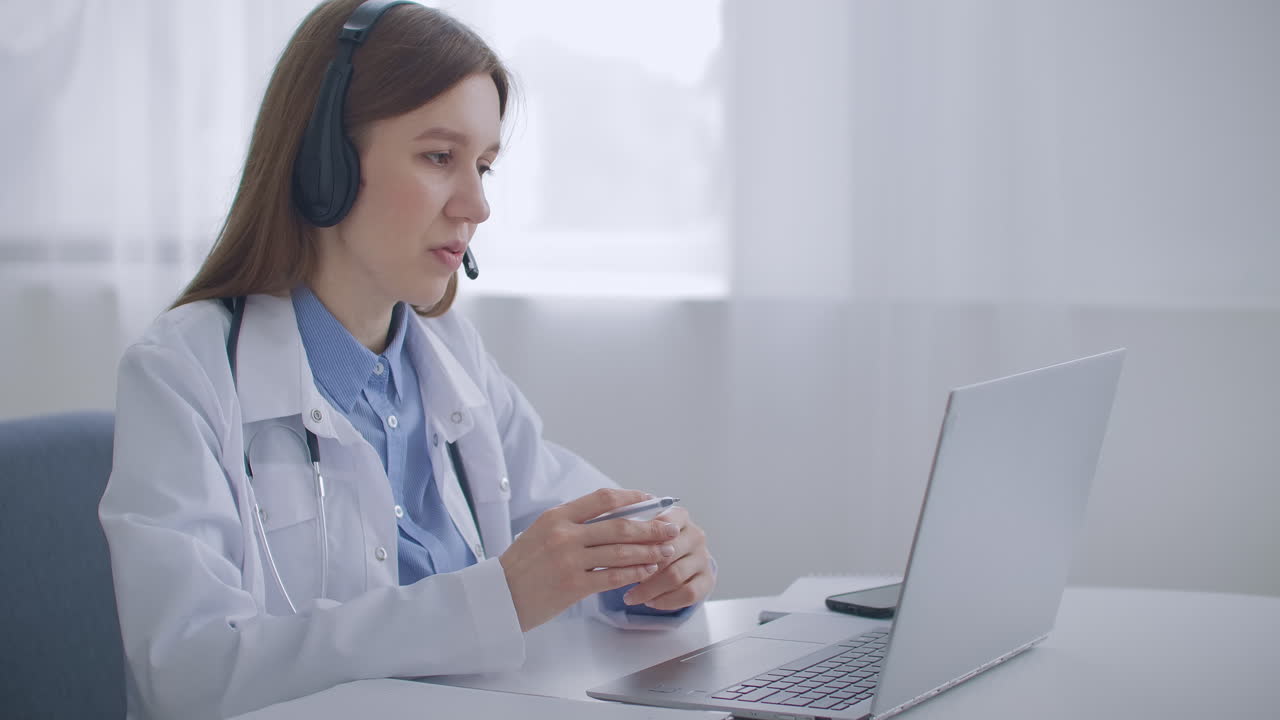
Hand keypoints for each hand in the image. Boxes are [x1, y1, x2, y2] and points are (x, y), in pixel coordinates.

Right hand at [499, 488, 681, 630]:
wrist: (499, 597)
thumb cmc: (522, 565)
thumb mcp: (541, 532)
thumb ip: (572, 523)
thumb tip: (612, 516)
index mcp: (557, 516)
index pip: (602, 499)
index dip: (631, 498)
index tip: (650, 500)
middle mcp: (564, 535)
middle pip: (619, 526)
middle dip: (650, 527)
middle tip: (670, 528)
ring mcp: (569, 560)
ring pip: (620, 552)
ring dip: (649, 551)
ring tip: (666, 551)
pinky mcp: (573, 585)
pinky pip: (613, 577)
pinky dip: (634, 573)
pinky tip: (648, 570)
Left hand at [618, 506, 714, 610]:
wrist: (679, 558)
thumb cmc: (653, 541)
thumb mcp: (644, 529)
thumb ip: (633, 527)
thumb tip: (613, 534)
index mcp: (680, 516)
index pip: (663, 524)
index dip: (641, 538)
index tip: (621, 550)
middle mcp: (696, 535)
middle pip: (668, 552)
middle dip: (642, 568)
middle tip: (619, 579)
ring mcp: (703, 558)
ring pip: (675, 575)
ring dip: (649, 589)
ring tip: (629, 597)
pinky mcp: (707, 579)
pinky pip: (688, 594)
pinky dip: (666, 601)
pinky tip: (649, 602)